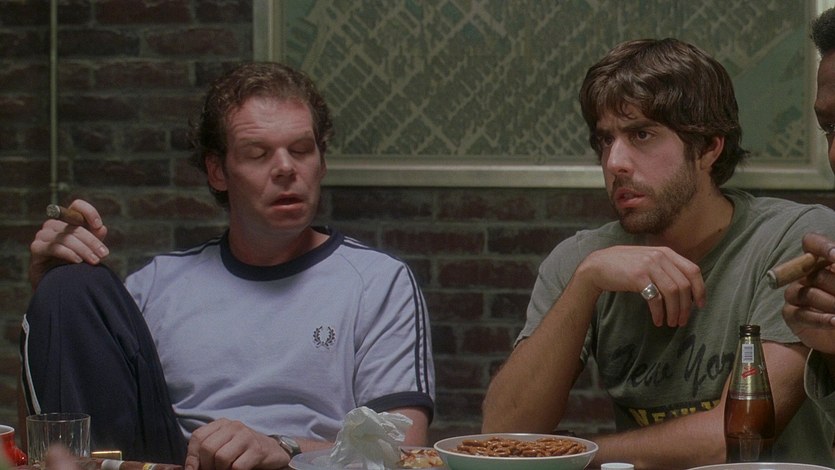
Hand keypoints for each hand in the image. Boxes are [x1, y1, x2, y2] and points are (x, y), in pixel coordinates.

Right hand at [28, 199, 108, 288]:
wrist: (58, 282)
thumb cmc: (75, 262)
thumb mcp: (89, 249)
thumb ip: (96, 238)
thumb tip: (102, 228)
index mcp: (68, 221)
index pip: (77, 206)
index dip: (89, 212)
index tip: (98, 225)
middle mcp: (54, 224)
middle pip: (74, 227)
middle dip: (92, 241)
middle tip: (103, 254)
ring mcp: (43, 235)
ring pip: (65, 237)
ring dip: (83, 249)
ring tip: (94, 261)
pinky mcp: (36, 248)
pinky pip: (53, 247)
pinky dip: (68, 253)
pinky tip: (78, 261)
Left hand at [185, 419, 289, 469]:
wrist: (273, 451)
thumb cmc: (244, 451)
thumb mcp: (223, 446)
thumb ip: (206, 453)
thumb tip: (190, 468)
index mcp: (221, 424)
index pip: (198, 437)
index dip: (192, 458)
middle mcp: (233, 426)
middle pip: (208, 448)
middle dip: (207, 467)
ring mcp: (246, 436)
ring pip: (221, 458)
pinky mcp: (257, 450)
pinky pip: (237, 467)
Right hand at [580, 245, 705, 326]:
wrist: (597, 266)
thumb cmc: (623, 266)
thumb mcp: (647, 260)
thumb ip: (665, 267)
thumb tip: (685, 288)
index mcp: (666, 252)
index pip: (693, 270)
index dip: (700, 289)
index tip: (699, 305)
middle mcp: (660, 256)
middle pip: (683, 285)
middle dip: (686, 307)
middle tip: (682, 321)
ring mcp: (649, 265)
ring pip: (672, 293)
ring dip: (674, 312)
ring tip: (671, 323)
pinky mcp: (638, 277)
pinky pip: (655, 298)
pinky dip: (659, 312)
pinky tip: (657, 320)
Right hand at [782, 233, 834, 354]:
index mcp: (820, 261)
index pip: (811, 242)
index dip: (821, 247)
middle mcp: (804, 274)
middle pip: (812, 272)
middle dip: (834, 284)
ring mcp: (795, 294)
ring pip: (806, 293)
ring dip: (831, 303)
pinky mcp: (791, 315)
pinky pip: (800, 314)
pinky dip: (820, 319)